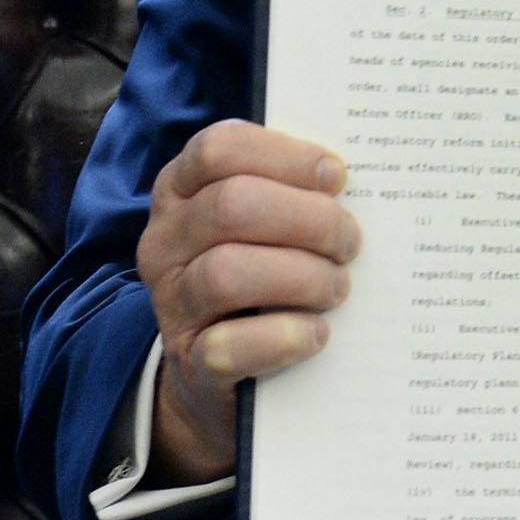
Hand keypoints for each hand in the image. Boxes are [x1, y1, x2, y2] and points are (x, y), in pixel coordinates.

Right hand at [136, 122, 357, 488]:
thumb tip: (355, 180)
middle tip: (350, 242)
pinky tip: (317, 333)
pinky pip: (229, 347)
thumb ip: (291, 191)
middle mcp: (165, 241)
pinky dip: (285, 337)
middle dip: (309, 220)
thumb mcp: (260, 222)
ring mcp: (172, 304)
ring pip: (227, 274)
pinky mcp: (191, 364)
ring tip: (337, 287)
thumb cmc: (259, 270)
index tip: (336, 176)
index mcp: (180, 189)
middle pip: (231, 207)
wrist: (221, 370)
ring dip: (302, 277)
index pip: (219, 149)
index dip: (286, 156)